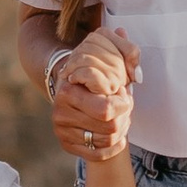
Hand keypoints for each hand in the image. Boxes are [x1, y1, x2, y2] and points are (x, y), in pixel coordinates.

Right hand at [49, 32, 138, 160]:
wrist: (72, 94)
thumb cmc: (94, 79)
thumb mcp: (105, 63)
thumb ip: (118, 54)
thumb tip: (123, 31)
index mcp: (68, 91)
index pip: (107, 108)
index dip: (124, 103)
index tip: (124, 94)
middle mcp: (60, 112)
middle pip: (110, 126)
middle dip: (124, 116)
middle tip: (125, 107)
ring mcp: (62, 131)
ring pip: (107, 140)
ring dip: (121, 130)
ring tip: (121, 117)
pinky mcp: (66, 145)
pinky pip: (98, 154)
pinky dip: (114, 146)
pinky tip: (118, 136)